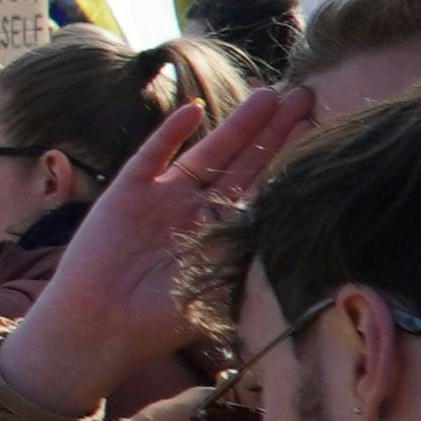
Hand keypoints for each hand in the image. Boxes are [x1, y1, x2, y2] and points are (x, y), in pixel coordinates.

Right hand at [0, 81, 309, 420]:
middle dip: (274, 130)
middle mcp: (196, 210)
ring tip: (268, 96)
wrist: (100, 325)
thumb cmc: (161, 321)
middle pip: (244, 162)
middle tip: (305, 95)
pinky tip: (191, 110)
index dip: (290, 159)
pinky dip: (169, 134)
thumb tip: (303, 241)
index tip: (320, 130)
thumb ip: (253, 262)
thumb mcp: (223, 294)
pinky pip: (152, 155)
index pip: (265, 189)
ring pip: (207, 152)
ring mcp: (162, 197)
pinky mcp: (127, 192)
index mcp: (222, 235)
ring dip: (236, 125)